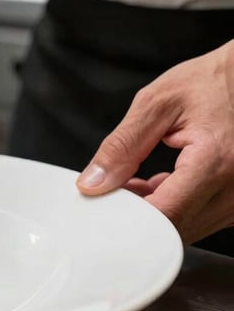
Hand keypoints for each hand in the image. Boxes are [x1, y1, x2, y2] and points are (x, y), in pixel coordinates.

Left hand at [76, 40, 233, 242]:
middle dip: (135, 213)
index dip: (126, 216)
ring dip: (153, 210)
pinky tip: (159, 182)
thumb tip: (94, 182)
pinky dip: (172, 206)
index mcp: (215, 161)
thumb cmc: (211, 82)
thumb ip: (122, 146)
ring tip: (134, 179)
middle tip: (113, 185)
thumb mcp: (156, 104)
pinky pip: (199, 218)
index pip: (164, 215)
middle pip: (173, 228)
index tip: (102, 202)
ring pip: (185, 227)